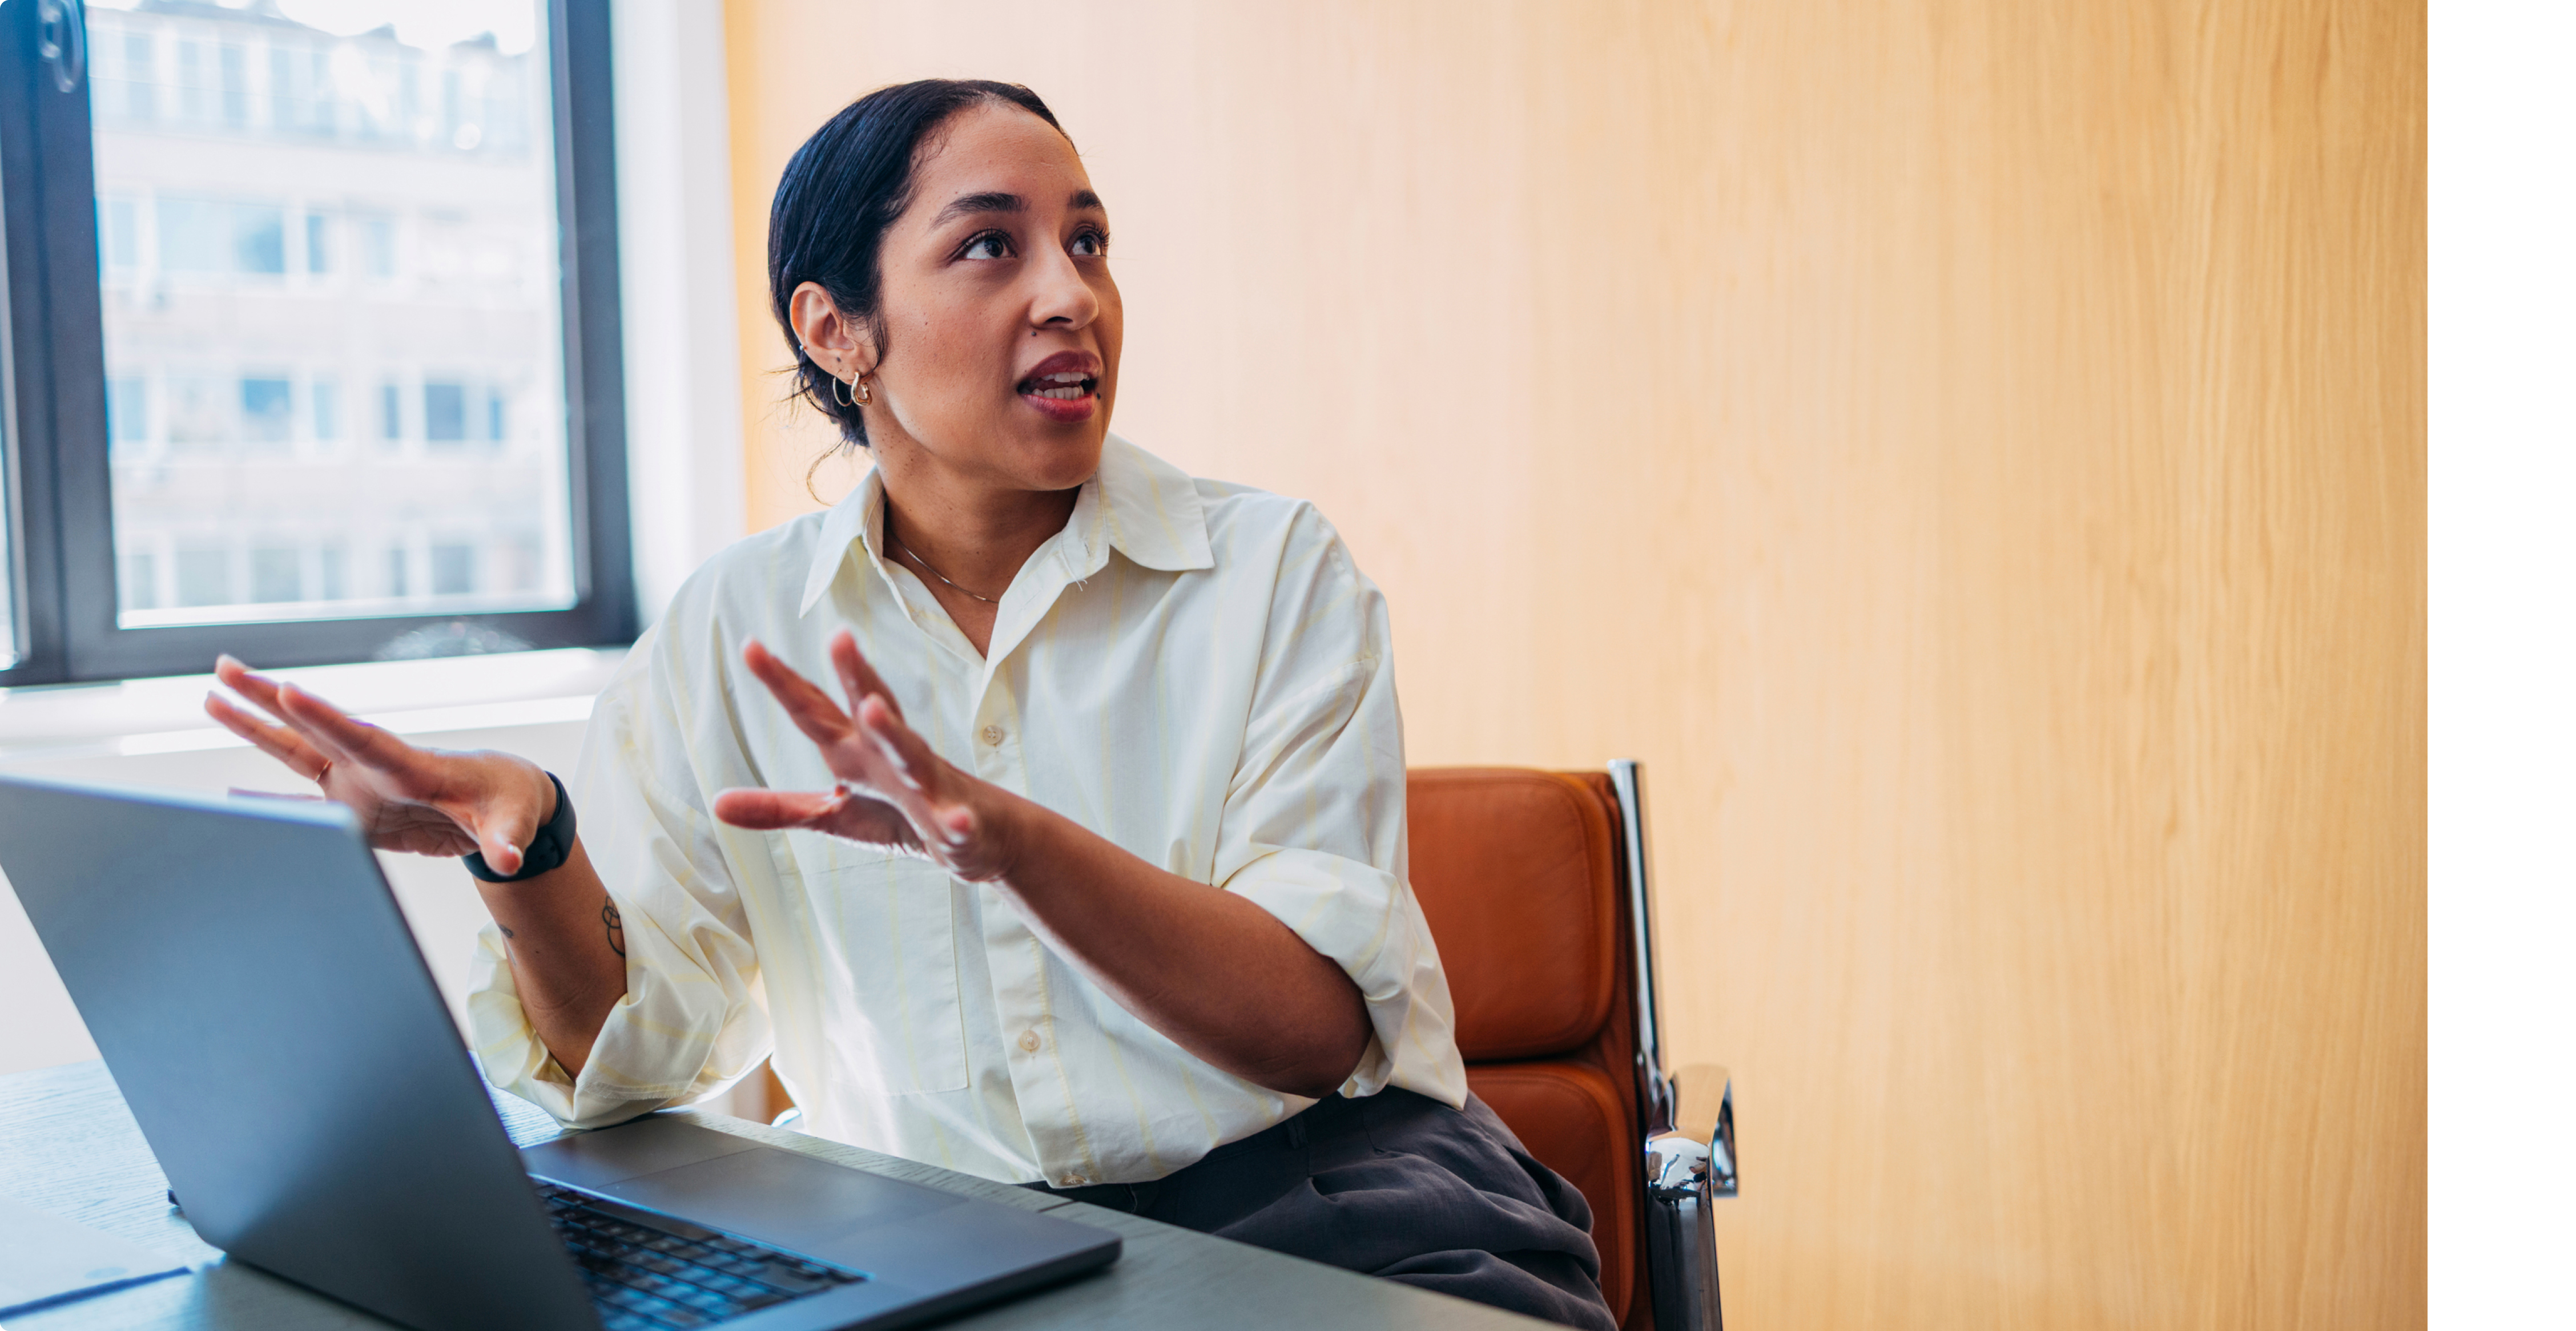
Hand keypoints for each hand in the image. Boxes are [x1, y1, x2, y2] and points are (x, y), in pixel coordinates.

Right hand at [204, 656, 558, 875]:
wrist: (502, 803)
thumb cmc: (509, 804)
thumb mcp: (511, 822)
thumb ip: (504, 840)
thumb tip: (510, 861)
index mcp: (411, 765)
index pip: (362, 737)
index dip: (324, 716)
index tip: (288, 688)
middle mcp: (375, 766)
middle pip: (313, 727)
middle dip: (269, 697)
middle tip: (224, 666)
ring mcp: (359, 784)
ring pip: (297, 750)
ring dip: (256, 726)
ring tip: (212, 697)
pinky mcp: (353, 807)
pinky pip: (302, 802)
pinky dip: (269, 801)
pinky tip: (233, 797)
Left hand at [712, 632, 1021, 881]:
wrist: (978, 834)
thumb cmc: (901, 814)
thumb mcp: (834, 814)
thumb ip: (780, 808)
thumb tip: (716, 804)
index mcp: (858, 752)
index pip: (817, 710)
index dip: (784, 681)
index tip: (749, 646)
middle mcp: (893, 757)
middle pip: (873, 709)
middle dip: (856, 675)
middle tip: (838, 638)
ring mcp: (931, 787)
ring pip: (912, 754)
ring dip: (893, 730)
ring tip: (871, 708)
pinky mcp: (959, 824)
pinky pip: (958, 822)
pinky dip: (956, 821)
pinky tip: (954, 822)